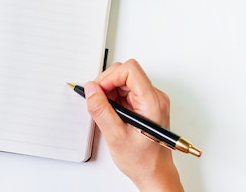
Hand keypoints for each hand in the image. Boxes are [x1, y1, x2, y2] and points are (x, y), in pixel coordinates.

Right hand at [84, 59, 183, 191]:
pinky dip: (113, 98)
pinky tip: (112, 114)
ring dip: (109, 92)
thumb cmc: (143, 160)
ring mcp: (150, 99)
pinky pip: (125, 90)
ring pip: (123, 80)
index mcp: (152, 102)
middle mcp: (154, 97)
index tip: (98, 90)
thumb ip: (101, 110)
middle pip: (125, 72)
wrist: (154, 174)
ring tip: (106, 112)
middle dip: (107, 84)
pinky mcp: (144, 103)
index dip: (110, 77)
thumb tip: (91, 89)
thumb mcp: (115, 136)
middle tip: (98, 102)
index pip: (130, 70)